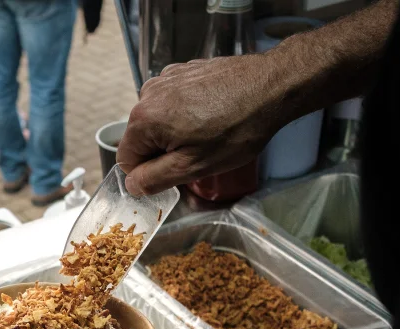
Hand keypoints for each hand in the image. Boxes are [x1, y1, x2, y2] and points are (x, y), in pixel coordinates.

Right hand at [118, 54, 282, 195]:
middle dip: (165, 151)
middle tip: (199, 153)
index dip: (150, 173)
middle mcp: (148, 94)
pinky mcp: (183, 71)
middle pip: (142, 139)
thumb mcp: (193, 167)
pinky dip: (186, 113)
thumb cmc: (237, 128)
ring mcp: (166, 79)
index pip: (127, 160)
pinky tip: (212, 114)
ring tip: (209, 132)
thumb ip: (154, 179)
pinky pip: (173, 103)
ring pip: (158, 121)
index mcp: (143, 119)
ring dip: (177, 133)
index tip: (178, 170)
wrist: (272, 87)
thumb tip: (132, 185)